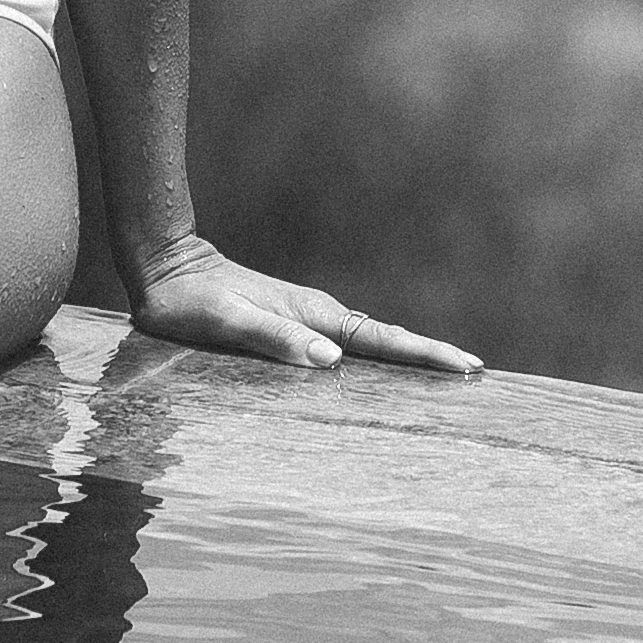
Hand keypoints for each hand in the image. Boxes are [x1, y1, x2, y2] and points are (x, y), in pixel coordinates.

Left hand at [126, 234, 479, 378]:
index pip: (381, 341)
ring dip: (409, 356)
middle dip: (431, 357)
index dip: (425, 354)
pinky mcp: (297, 323)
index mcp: (312, 317)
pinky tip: (384, 369)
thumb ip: (273, 339)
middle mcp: (319, 315)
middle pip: (388, 340)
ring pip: (372, 341)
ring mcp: (310, 318)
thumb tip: (331, 360)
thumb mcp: (226, 323)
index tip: (467, 366)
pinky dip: (379, 355)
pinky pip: (350, 343)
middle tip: (476, 375)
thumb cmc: (189, 303)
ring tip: (446, 375)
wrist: (167, 267)